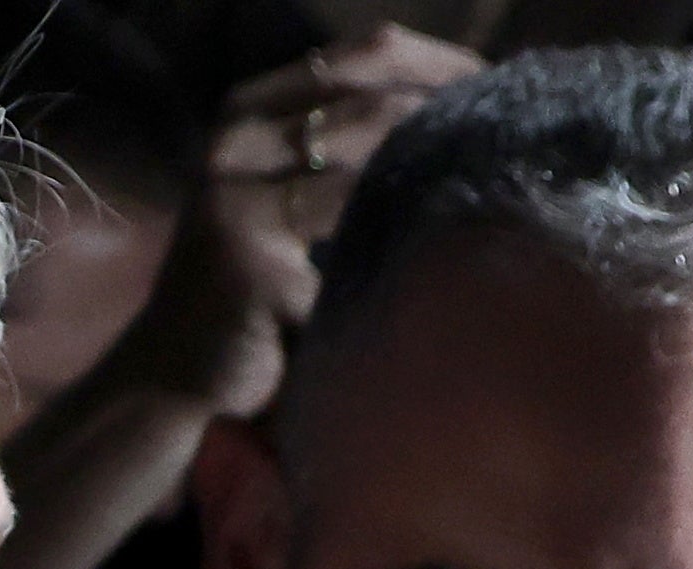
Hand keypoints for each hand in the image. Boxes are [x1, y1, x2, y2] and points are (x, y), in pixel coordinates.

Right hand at [108, 25, 482, 417]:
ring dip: (438, 141)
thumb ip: (344, 169)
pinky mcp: (246, 245)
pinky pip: (347, 205)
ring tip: (500, 161)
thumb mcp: (291, 218)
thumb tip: (454, 126)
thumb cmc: (244, 314)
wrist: (172, 389)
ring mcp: (234, 187)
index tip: (506, 88)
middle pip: (367, 81)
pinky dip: (405, 201)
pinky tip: (452, 214)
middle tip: (520, 121)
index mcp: (247, 115)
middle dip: (451, 93)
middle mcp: (235, 137)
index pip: (361, 56)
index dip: (439, 61)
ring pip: (364, 132)